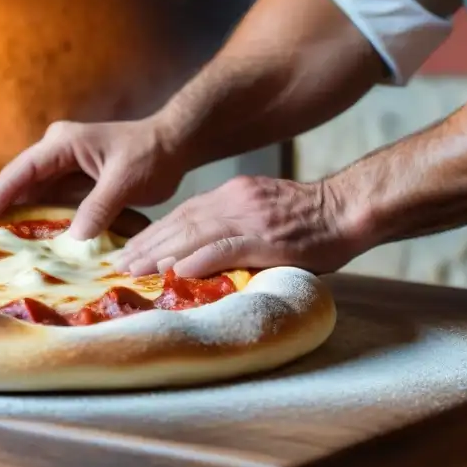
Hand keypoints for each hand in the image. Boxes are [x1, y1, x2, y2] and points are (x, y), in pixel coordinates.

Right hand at [0, 117, 189, 238]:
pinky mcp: (76, 181)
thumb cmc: (150, 155)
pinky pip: (54, 201)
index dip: (0, 194)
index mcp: (63, 144)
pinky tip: (36, 241)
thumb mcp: (124, 181)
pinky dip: (45, 219)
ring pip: (36, 193)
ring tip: (2, 244)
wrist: (174, 145)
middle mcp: (58, 152)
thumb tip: (74, 238)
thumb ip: (98, 207)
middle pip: (22, 182)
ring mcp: (66, 166)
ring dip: (23, 216)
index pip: (22, 170)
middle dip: (4, 207)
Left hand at [114, 175, 358, 276]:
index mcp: (232, 195)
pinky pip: (226, 248)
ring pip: (194, 234)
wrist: (348, 209)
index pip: (183, 214)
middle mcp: (234, 201)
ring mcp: (249, 217)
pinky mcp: (266, 237)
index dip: (153, 233)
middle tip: (118, 265)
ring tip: (135, 271)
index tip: (129, 249)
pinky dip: (198, 259)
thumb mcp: (263, 215)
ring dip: (161, 254)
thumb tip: (202, 256)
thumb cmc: (311, 220)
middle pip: (180, 223)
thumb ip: (233, 229)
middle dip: (146, 244)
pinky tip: (177, 271)